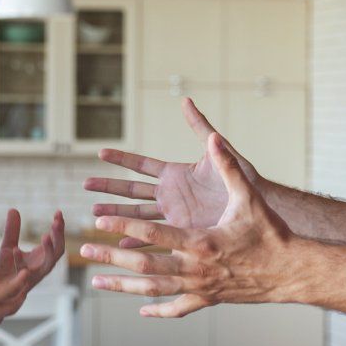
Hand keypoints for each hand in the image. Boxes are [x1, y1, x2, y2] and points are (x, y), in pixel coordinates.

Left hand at [0, 209, 65, 287]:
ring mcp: (33, 278)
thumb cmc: (5, 272)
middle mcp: (41, 268)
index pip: (57, 241)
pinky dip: (20, 262)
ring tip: (45, 236)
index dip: (59, 228)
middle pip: (58, 252)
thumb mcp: (8, 246)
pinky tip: (14, 250)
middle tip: (57, 222)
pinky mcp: (21, 286)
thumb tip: (13, 209)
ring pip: (48, 265)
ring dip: (49, 251)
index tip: (58, 212)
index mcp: (42, 258)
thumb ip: (12, 230)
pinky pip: (24, 275)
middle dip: (59, 237)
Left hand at [81, 132, 295, 317]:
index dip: (122, 224)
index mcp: (201, 241)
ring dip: (122, 284)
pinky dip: (157, 308)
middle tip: (84, 251)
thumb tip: (214, 137)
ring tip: (96, 281)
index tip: (99, 220)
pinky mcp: (208, 300)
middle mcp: (195, 268)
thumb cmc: (271, 233)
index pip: (152, 233)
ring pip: (152, 289)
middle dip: (111, 256)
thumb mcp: (248, 196)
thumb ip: (227, 166)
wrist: (291, 272)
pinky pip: (177, 308)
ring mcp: (200, 287)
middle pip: (143, 265)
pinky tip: (141, 308)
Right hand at [85, 98, 260, 246]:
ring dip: (116, 214)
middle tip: (85, 184)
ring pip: (137, 214)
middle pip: (132, 189)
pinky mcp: (181, 232)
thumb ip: (200, 127)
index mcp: (176, 173)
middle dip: (109, 187)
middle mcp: (171, 193)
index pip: (141, 164)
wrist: (259, 207)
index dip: (121, 159)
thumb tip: (186, 100)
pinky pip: (154, 237)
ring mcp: (174, 214)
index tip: (99, 153)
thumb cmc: (243, 178)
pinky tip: (119, 245)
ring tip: (93, 214)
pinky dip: (136, 241)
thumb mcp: (218, 151)